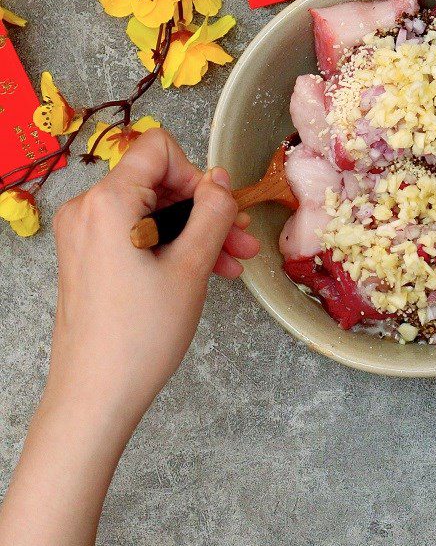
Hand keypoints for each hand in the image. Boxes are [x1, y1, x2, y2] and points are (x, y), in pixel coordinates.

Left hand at [47, 127, 258, 434]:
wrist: (96, 396)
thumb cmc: (141, 334)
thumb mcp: (191, 266)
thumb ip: (211, 212)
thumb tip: (220, 178)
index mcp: (107, 202)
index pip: (158, 150)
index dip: (197, 174)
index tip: (218, 211)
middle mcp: (87, 210)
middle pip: (158, 183)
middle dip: (204, 209)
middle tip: (242, 240)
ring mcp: (84, 235)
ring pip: (152, 212)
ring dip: (195, 232)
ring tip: (232, 263)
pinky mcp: (88, 258)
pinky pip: (137, 234)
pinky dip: (171, 246)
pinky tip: (205, 271)